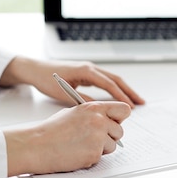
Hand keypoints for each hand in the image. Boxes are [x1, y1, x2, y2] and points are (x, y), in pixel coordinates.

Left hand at [0, 57, 144, 107]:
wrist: (35, 69)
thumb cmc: (47, 80)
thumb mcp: (64, 94)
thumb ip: (82, 101)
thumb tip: (98, 110)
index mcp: (86, 70)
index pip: (109, 84)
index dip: (121, 96)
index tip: (130, 107)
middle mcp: (90, 67)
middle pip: (116, 79)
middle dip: (129, 91)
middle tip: (141, 102)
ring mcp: (89, 69)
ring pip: (113, 79)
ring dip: (124, 89)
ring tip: (135, 100)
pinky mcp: (87, 72)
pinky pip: (106, 80)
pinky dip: (115, 88)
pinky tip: (120, 95)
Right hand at [4, 101, 130, 175]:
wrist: (36, 145)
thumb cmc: (51, 130)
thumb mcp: (74, 113)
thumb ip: (93, 115)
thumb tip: (107, 120)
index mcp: (94, 107)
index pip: (124, 109)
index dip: (119, 118)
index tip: (114, 123)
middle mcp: (99, 120)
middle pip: (120, 131)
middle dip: (110, 137)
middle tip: (92, 139)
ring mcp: (98, 137)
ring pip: (112, 146)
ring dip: (101, 149)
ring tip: (81, 146)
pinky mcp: (94, 153)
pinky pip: (101, 157)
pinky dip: (91, 158)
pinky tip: (76, 153)